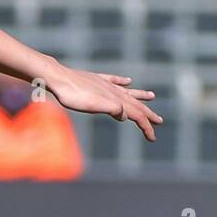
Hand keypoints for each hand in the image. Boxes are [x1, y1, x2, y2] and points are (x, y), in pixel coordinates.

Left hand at [45, 66, 161, 141]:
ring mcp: (104, 83)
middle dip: (147, 113)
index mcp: (115, 99)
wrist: (57, 77)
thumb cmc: (73, 95)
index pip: (136, 115)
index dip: (146, 127)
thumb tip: (126, 116)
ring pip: (127, 91)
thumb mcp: (93, 106)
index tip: (152, 138)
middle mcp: (113, 90)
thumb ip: (112, 109)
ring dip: (140, 96)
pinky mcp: (94, 78)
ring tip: (152, 96)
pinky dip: (122, 81)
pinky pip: (113, 79)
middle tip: (160, 121)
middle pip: (135, 103)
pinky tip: (128, 80)